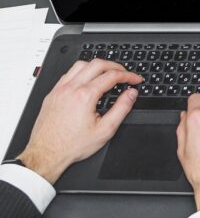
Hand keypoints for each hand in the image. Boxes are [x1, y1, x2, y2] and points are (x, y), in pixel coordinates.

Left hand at [19, 59, 141, 183]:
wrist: (46, 154)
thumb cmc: (71, 145)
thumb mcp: (105, 130)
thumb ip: (121, 108)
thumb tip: (131, 94)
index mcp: (85, 96)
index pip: (111, 76)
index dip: (128, 76)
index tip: (135, 79)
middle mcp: (70, 89)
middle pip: (97, 64)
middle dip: (115, 66)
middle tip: (125, 74)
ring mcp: (59, 90)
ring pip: (81, 64)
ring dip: (97, 66)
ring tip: (107, 74)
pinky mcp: (52, 94)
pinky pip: (68, 74)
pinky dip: (82, 72)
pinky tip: (88, 81)